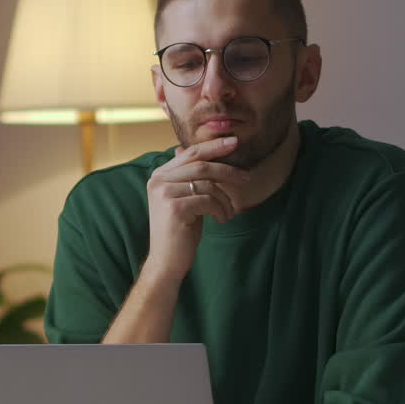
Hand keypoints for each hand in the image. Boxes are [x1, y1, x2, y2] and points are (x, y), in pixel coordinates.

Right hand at [141, 137, 250, 283]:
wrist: (167, 261)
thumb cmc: (180, 230)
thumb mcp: (186, 199)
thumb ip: (190, 177)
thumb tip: (202, 154)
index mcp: (160, 175)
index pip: (190, 153)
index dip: (214, 146)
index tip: (234, 142)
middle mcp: (158, 180)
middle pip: (201, 165)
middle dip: (228, 170)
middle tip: (247, 178)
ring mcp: (164, 193)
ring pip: (208, 184)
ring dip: (225, 199)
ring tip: (229, 213)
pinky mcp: (173, 207)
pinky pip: (208, 200)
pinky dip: (220, 209)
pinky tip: (221, 219)